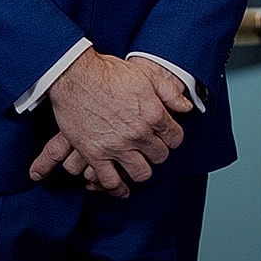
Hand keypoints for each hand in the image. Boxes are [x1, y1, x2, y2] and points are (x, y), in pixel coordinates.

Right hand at [27, 49, 185, 198]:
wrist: (74, 75)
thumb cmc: (108, 73)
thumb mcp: (146, 75)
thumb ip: (169, 92)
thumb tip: (186, 107)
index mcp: (153, 114)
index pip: (175, 138)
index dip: (171, 137)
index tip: (164, 136)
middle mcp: (138, 133)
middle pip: (160, 156)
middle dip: (156, 151)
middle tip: (149, 147)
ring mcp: (116, 146)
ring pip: (141, 173)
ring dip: (141, 169)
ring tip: (136, 162)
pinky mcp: (95, 154)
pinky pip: (110, 181)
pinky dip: (117, 188)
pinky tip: (121, 187)